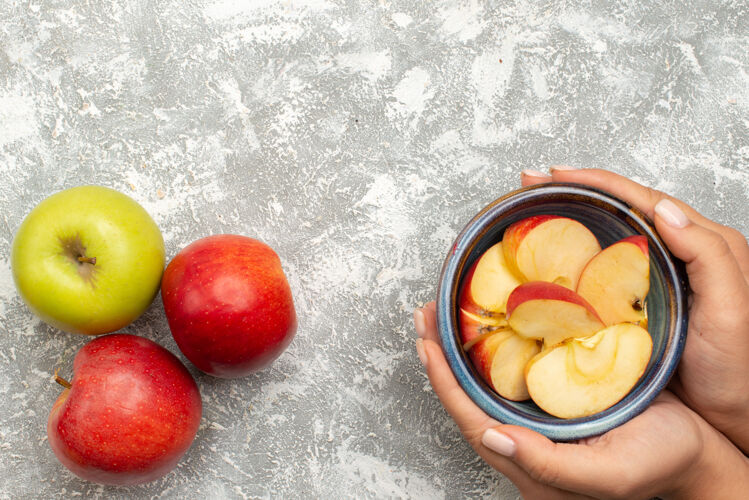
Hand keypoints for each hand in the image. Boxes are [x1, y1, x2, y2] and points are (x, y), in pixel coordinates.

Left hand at [414, 302, 748, 498]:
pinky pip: (511, 373)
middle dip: (441, 357)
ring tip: (442, 315)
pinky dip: (492, 347)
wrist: (698, 451)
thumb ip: (548, 464)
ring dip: (460, 348)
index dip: (444, 381)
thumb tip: (491, 438)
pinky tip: (488, 324)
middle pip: (468, 397)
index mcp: (530, 463)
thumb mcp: (607, 473)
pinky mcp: (554, 398)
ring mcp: (538, 419)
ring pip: (485, 384)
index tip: (426, 343)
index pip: (470, 419)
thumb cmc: (659, 463)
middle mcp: (526, 440)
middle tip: (425, 317)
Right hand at [521, 167, 748, 452]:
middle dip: (576, 189)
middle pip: (621, 206)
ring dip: (573, 214)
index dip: (597, 183)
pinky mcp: (639, 300)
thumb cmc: (735, 369)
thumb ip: (707, 255)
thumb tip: (663, 208)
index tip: (557, 174)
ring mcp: (655, 276)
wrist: (730, 417)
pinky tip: (555, 253)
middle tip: (534, 181)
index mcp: (701, 244)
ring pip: (611, 231)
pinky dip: (578, 250)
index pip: (641, 199)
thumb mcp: (731, 310)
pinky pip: (605, 264)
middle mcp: (677, 252)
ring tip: (536, 205)